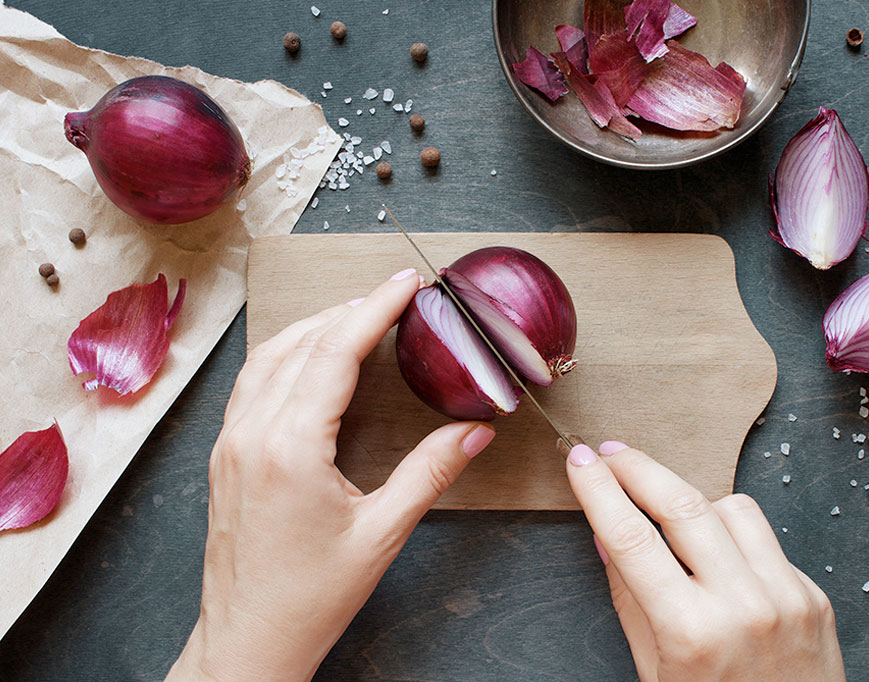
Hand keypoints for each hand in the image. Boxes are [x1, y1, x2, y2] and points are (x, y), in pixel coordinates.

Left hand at [167, 269, 495, 681]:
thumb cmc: (309, 597)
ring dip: (315, 326)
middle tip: (395, 295)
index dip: (376, 309)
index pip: (336, 352)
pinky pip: (253, 382)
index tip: (406, 283)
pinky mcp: (225, 454)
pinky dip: (286, 353)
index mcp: (291, 447)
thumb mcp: (382, 534)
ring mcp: (231, 441)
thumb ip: (430, 473)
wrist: (248, 639)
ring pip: (270, 356)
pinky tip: (309, 357)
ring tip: (358, 315)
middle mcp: (252, 433)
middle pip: (303, 343)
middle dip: (351, 310)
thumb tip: (474, 432)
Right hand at [565, 441, 844, 681]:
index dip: (598, 490)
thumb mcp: (654, 672)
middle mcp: (745, 607)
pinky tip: (716, 555)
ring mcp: (787, 597)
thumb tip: (605, 535)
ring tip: (667, 514)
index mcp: (692, 633)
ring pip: (731, 507)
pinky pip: (765, 538)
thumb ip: (629, 600)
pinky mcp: (814, 595)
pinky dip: (733, 535)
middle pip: (682, 505)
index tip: (579, 460)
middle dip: (638, 468)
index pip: (631, 538)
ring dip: (692, 501)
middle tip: (609, 452)